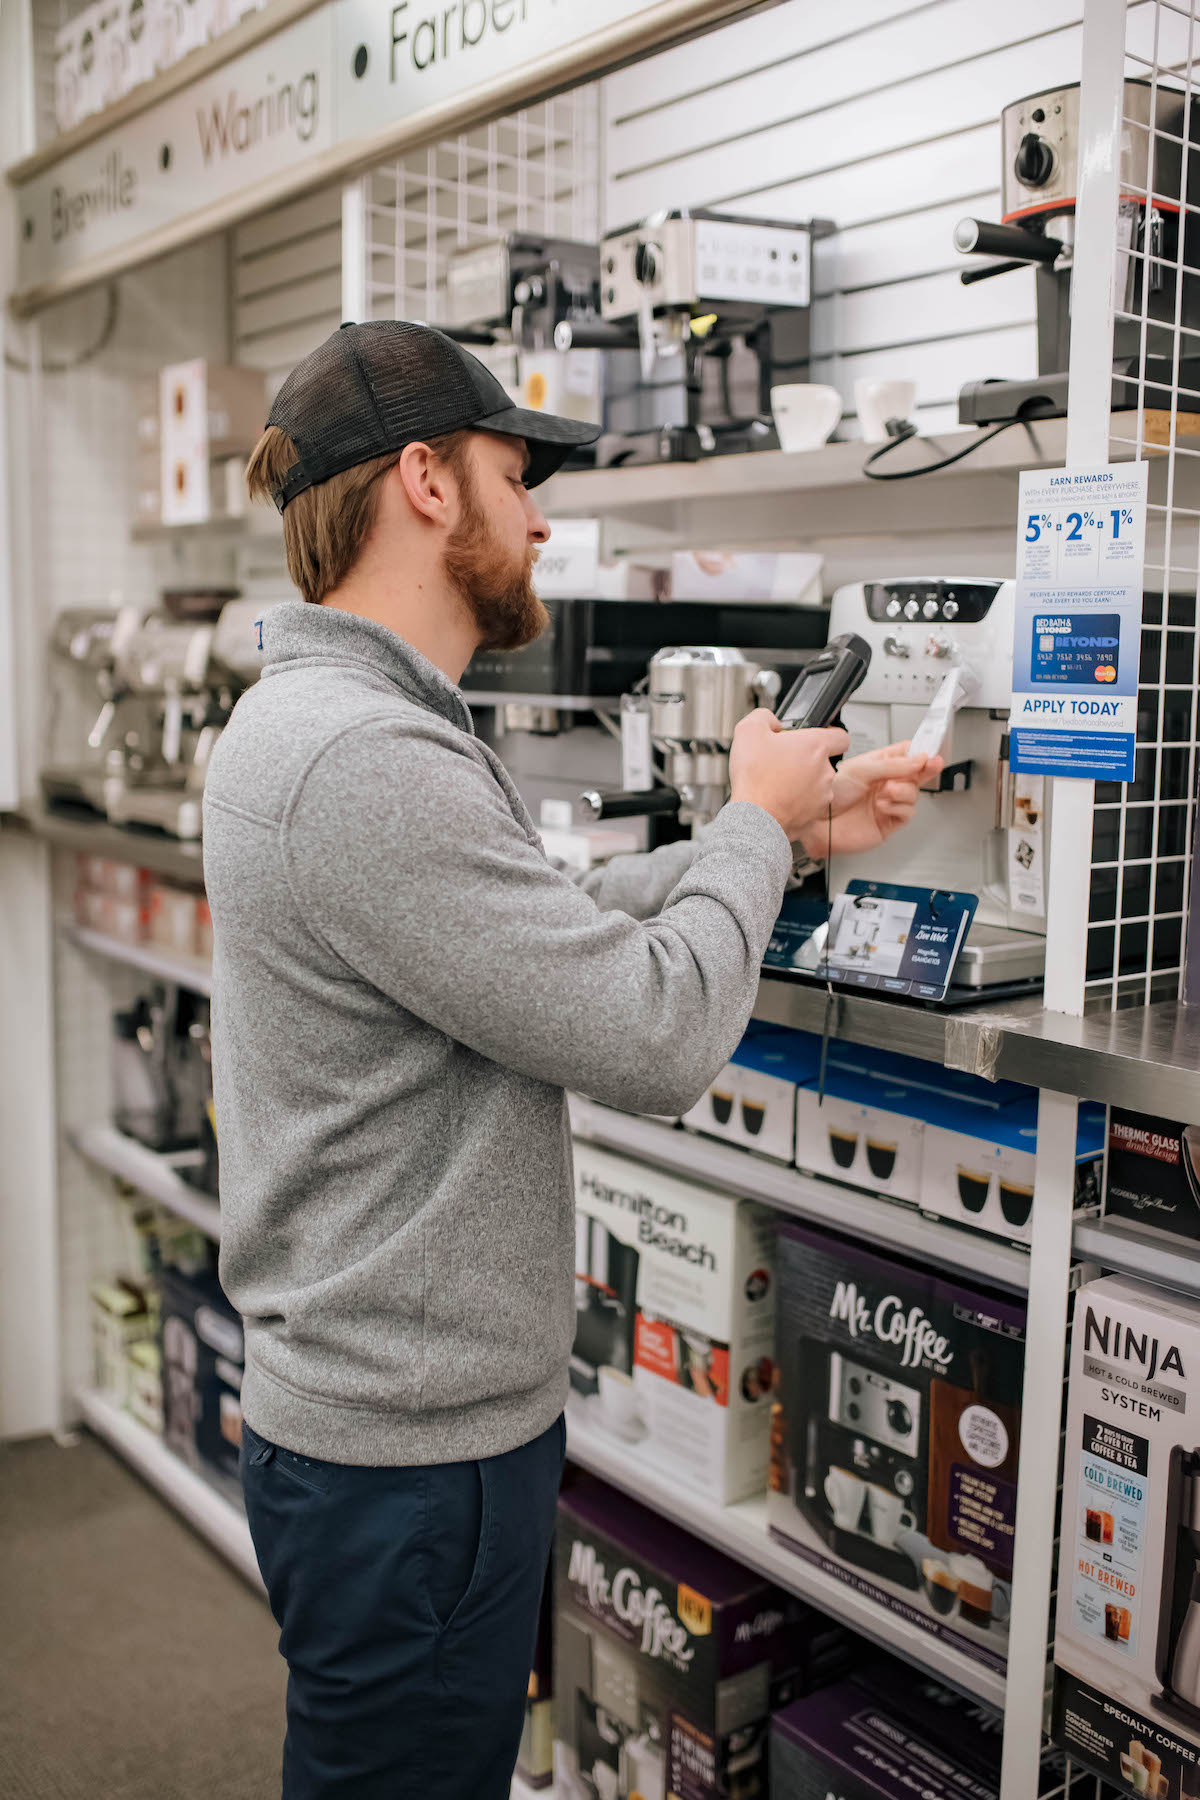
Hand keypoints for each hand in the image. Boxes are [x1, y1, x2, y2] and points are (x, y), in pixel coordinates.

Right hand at [729, 709, 848, 839]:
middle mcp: (825, 770)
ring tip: (777, 781)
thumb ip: (764, 717)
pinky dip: (797, 800)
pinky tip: (778, 798)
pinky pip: (809, 803)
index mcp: (816, 746)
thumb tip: (772, 722)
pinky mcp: (814, 814)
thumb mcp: (749, 730)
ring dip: (801, 780)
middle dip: (805, 759)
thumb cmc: (755, 779)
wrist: (754, 818)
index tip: (817, 737)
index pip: (841, 736)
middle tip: (782, 760)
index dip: (829, 734)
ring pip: (816, 782)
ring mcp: (822, 794)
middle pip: (823, 760)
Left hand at [796, 740, 942, 858]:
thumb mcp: (862, 769)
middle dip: (925, 769)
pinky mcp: (888, 822)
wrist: (818, 823)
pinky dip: (898, 807)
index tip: (930, 751)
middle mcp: (883, 784)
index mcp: (877, 766)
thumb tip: (918, 760)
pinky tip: (883, 805)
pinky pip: (906, 813)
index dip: (919, 753)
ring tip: (887, 791)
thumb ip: (893, 765)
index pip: (906, 755)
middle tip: (933, 763)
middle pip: (915, 774)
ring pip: (913, 794)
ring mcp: (887, 803)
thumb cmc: (829, 794)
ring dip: (904, 790)